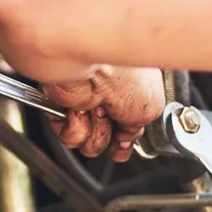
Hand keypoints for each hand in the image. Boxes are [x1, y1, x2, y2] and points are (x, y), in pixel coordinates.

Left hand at [43, 66, 164, 162]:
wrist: (95, 67)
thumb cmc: (126, 76)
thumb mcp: (151, 107)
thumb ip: (139, 128)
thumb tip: (126, 138)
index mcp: (127, 90)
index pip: (125, 127)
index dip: (125, 140)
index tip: (123, 142)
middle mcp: (103, 97)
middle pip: (107, 140)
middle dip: (111, 137)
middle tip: (113, 118)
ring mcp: (81, 105)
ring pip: (90, 144)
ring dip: (98, 133)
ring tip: (98, 111)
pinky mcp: (60, 110)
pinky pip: (71, 137)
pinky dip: (79, 128)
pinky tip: (82, 111)